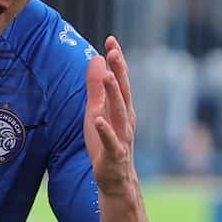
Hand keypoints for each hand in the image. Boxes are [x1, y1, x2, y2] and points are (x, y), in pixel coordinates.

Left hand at [85, 37, 138, 192]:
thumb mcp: (96, 111)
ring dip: (114, 94)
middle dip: (119, 71)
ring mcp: (122, 137)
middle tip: (114, 51)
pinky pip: (110, 141)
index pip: (121, 80)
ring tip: (107, 76)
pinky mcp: (114, 154)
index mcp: (122, 108)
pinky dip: (105, 130)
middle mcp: (126, 119)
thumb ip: (95, 87)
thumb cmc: (106, 144)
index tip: (111, 40)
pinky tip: (98, 119)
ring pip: (119, 113)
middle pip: (124, 92)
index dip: (117, 61)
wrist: (115, 180)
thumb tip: (96, 59)